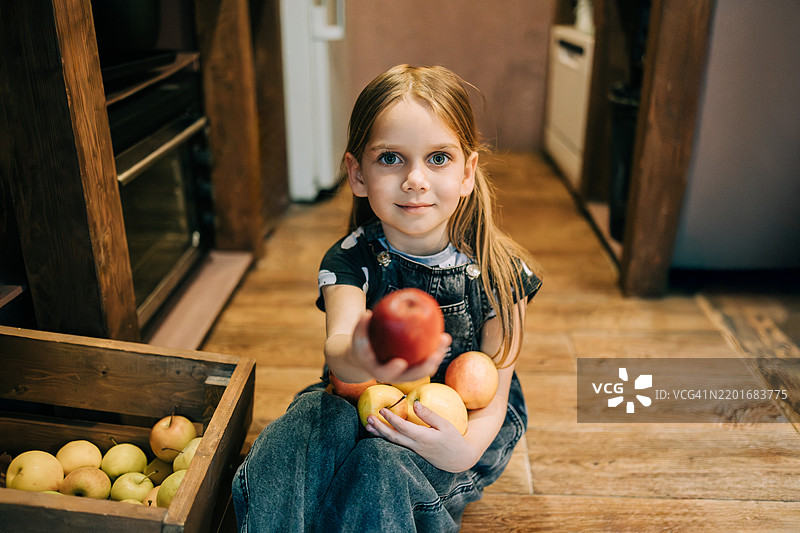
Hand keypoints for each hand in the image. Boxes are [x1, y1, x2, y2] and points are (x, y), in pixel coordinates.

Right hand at [351, 311, 449, 382]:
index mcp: (374, 369)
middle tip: (434, 357)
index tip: (401, 363)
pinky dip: (436, 351)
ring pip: (420, 371)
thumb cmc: (364, 342)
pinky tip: (444, 337)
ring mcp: (401, 375)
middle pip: (407, 377)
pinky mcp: (411, 371)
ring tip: (444, 340)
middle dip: (422, 369)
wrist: (366, 359)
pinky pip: (425, 363)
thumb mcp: (359, 335)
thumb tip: (368, 313)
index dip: (391, 368)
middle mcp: (389, 376)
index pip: (383, 371)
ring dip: (435, 358)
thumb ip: (363, 326)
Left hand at [365, 400, 479, 472]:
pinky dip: (387, 439)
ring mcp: (414, 450)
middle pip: (393, 437)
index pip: (403, 427)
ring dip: (380, 434)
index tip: (382, 410)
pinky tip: (379, 434)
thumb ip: (429, 415)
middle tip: (368, 417)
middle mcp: (416, 446)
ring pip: (393, 442)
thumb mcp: (445, 425)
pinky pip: (397, 445)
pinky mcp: (413, 452)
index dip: (391, 418)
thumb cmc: (453, 440)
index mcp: (424, 438)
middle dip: (380, 427)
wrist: (458, 459)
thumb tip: (414, 403)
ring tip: (368, 426)